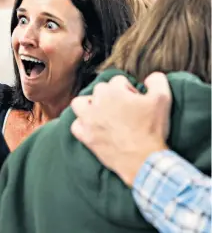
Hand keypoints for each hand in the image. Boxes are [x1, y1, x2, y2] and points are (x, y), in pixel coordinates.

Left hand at [71, 72, 171, 186]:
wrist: (144, 159)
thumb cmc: (152, 129)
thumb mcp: (162, 99)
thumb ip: (157, 80)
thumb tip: (150, 77)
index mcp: (113, 91)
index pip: (118, 81)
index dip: (128, 90)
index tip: (135, 102)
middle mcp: (97, 103)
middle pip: (100, 90)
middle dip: (111, 96)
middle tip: (124, 110)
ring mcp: (89, 120)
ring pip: (80, 103)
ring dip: (89, 105)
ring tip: (101, 113)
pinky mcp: (86, 136)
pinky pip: (75, 126)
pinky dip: (82, 125)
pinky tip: (93, 128)